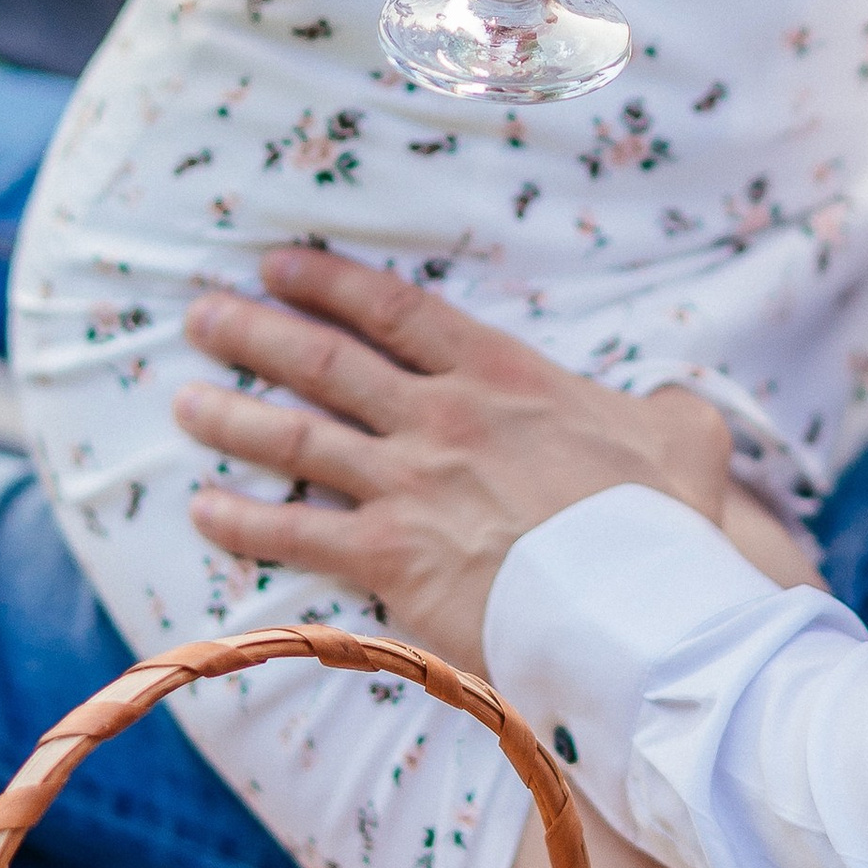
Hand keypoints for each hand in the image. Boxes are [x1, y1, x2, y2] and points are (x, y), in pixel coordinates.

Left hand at [175, 248, 734, 667]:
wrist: (636, 603)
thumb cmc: (665, 521)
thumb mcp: (685, 437)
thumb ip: (666, 410)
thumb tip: (670, 408)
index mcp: (504, 375)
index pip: (396, 312)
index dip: (329, 282)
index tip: (279, 265)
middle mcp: (441, 418)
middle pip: (325, 362)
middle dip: (255, 331)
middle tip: (202, 314)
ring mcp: (408, 486)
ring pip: (295, 438)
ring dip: (231, 415)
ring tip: (182, 397)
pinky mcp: (389, 558)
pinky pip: (295, 533)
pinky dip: (241, 521)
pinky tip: (201, 509)